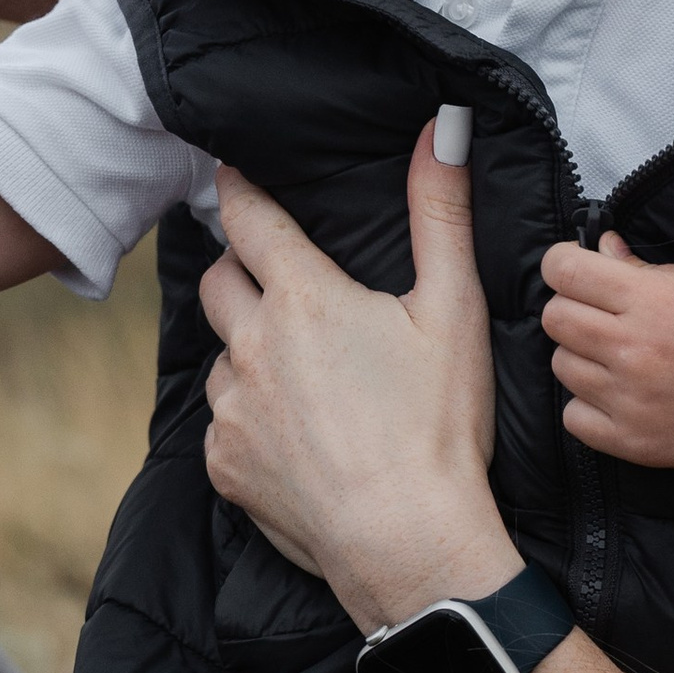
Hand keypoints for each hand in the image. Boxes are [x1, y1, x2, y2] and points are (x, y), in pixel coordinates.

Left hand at [199, 120, 510, 630]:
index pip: (247, 218)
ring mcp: (231, 408)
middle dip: (239, 269)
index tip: (230, 174)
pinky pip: (226, 424)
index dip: (237, 189)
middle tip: (275, 278)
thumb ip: (440, 214)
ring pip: (221, 357)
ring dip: (249, 354)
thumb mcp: (454, 310)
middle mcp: (251, 345)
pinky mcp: (224, 464)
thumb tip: (444, 129)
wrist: (409, 542)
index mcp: (303, 297)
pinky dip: (253, 420)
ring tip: (304, 379)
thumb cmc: (438, 426)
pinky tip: (300, 439)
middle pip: (219, 281)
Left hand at [541, 234, 673, 470]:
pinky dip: (589, 405)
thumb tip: (601, 250)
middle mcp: (635, 350)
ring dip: (583, 356)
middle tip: (603, 313)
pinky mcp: (636, 443)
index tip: (576, 269)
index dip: (563, 263)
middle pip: (554, 318)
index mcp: (654, 301)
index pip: (564, 271)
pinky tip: (622, 394)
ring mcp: (632, 401)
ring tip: (623, 356)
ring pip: (562, 366)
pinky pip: (574, 418)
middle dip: (572, 307)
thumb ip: (647, 266)